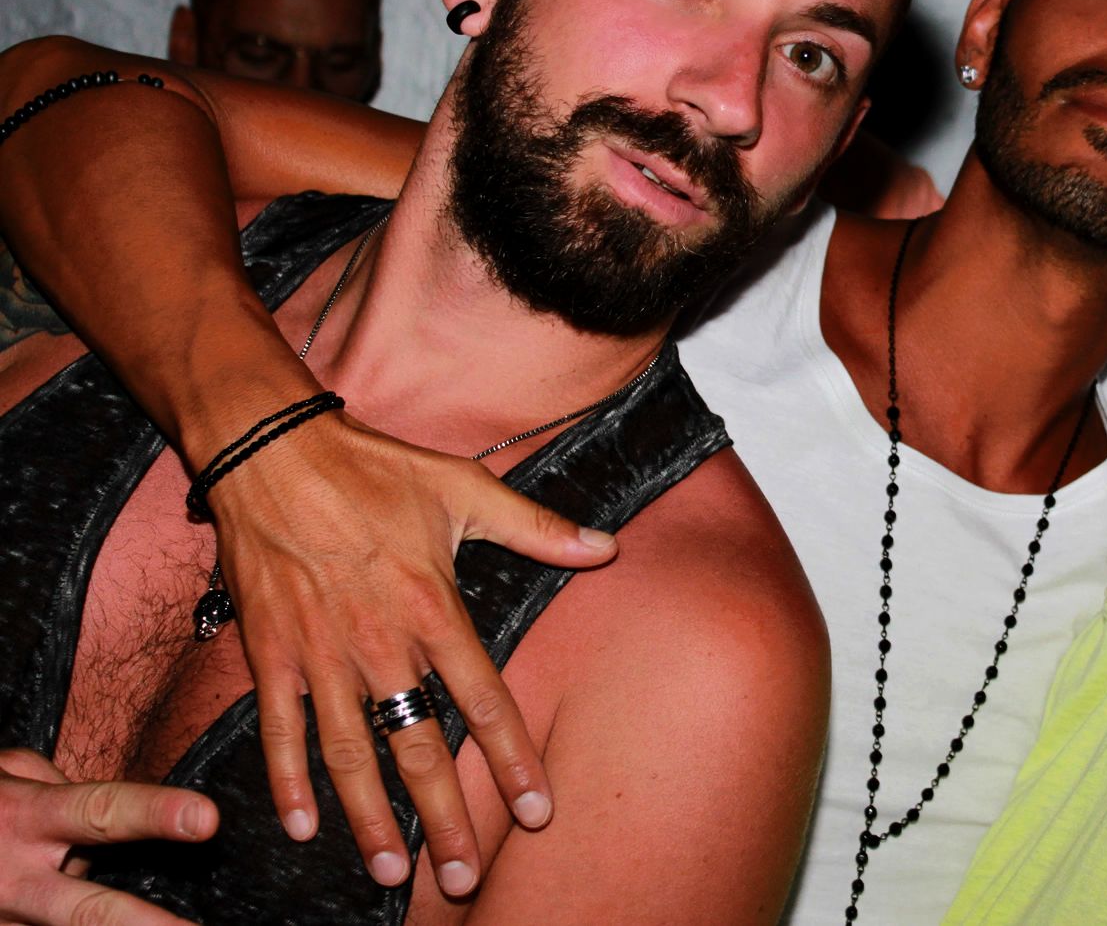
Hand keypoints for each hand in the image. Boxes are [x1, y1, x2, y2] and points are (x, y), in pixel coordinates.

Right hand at [0, 748, 214, 925]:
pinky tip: (89, 924)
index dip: (153, 814)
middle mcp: (16, 879)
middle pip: (89, 910)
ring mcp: (2, 920)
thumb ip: (56, 784)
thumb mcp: (5, 773)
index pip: (101, 811)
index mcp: (29, 819)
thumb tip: (103, 813)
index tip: (205, 820)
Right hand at [203, 411, 618, 895]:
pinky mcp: (271, 652)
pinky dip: (285, 782)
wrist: (272, 452)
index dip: (513, 762)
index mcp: (434, 609)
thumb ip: (538, 529)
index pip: (486, 702)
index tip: (536, 812)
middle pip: (417, 748)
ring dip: (367, 820)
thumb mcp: (466, 489)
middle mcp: (380, 644)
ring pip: (349, 756)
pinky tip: (301, 828)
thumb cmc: (375, 469)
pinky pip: (280, 730)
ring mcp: (321, 654)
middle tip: (457, 880)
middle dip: (441, 820)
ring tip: (388, 874)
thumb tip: (608, 548)